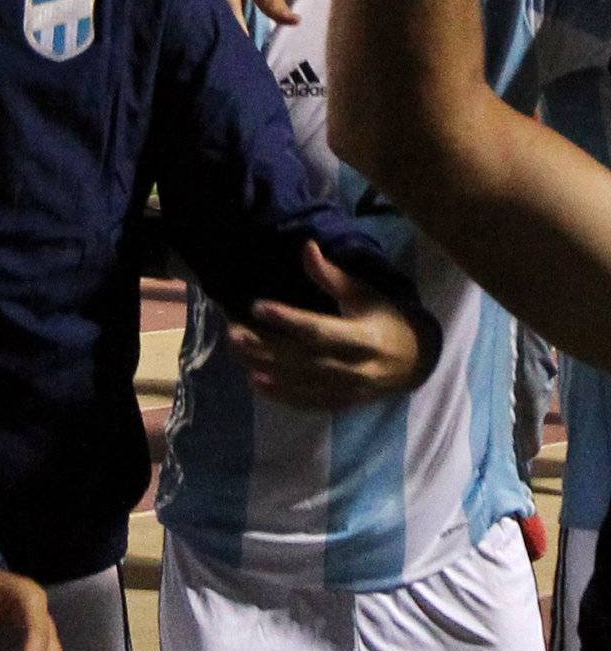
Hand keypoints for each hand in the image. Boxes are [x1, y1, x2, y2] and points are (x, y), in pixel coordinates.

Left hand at [229, 241, 427, 409]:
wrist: (416, 361)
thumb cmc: (386, 318)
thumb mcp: (365, 294)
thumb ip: (332, 276)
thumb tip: (306, 247)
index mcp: (364, 338)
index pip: (320, 330)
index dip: (288, 319)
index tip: (257, 305)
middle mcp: (356, 369)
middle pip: (305, 360)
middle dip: (267, 347)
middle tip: (234, 332)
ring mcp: (349, 390)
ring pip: (302, 383)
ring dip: (267, 370)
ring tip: (238, 353)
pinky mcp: (343, 403)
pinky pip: (309, 403)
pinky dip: (282, 396)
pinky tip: (256, 384)